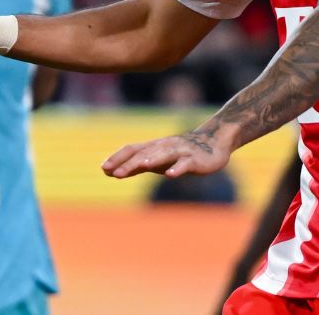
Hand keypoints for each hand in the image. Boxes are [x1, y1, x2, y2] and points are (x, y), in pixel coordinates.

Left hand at [102, 127, 233, 178]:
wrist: (214, 143)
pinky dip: (177, 168)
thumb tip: (113, 172)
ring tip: (140, 166)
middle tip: (115, 173)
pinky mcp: (196, 159)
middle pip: (145, 153)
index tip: (104, 169)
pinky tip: (170, 175)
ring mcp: (181, 151)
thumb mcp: (157, 160)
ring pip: (164, 154)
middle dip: (130, 163)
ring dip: (151, 160)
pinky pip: (185, 164)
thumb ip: (137, 166)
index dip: (118, 158)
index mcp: (153, 147)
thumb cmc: (180, 153)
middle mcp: (164, 146)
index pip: (132, 149)